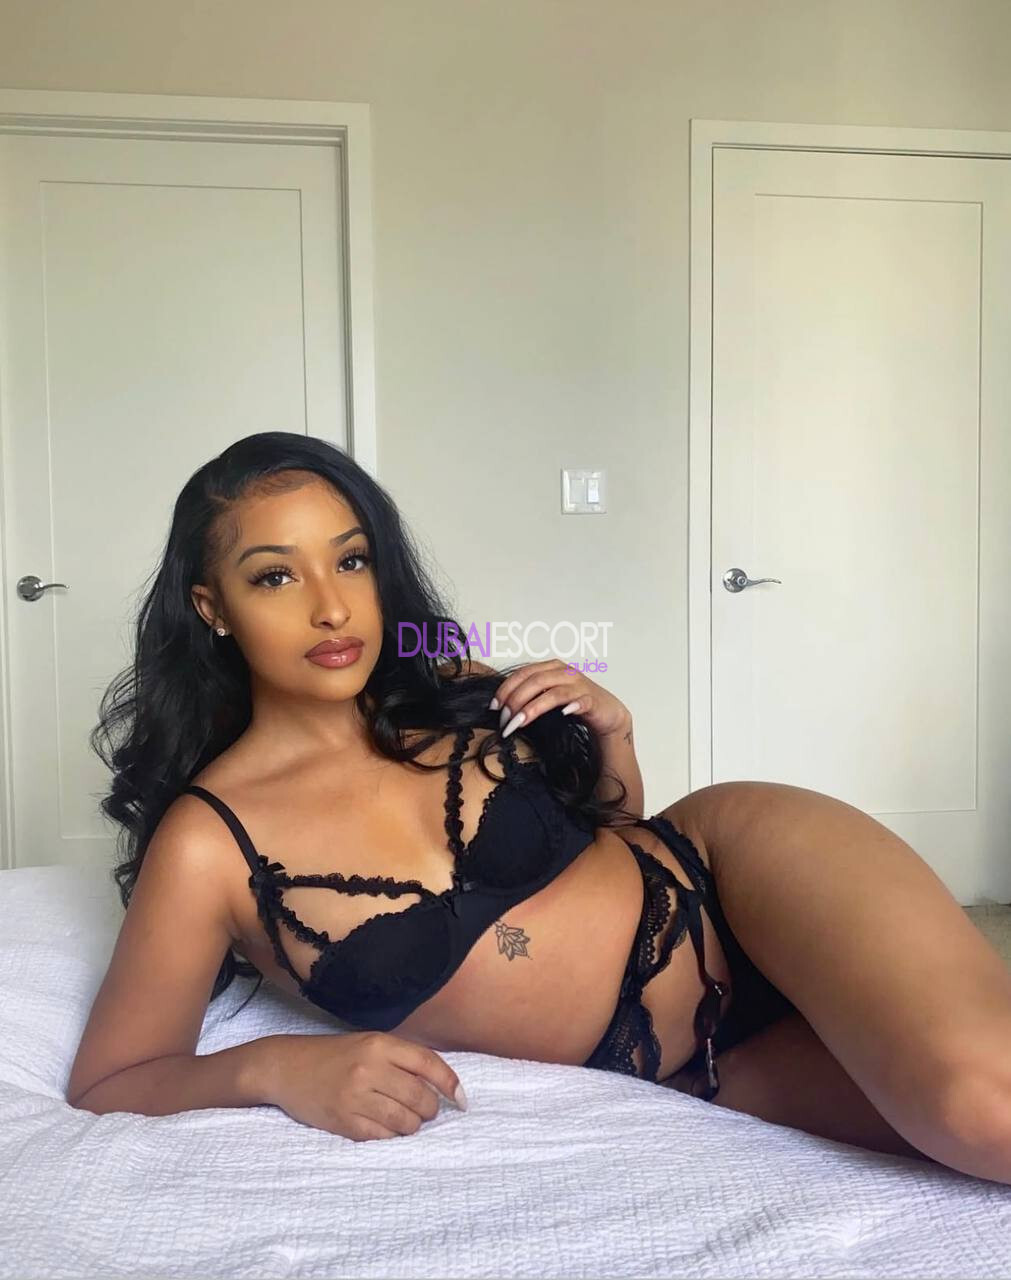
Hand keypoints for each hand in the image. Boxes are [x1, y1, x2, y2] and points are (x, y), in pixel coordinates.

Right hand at [263, 1031, 467, 1140]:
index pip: (429, 1064)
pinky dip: (391, 1136)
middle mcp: (369, 1068)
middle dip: (429, 1110)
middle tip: (422, 1111)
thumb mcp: (368, 1043)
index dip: (451, 1084)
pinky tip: (384, 1127)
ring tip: (403, 1120)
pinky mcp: (343, 1122)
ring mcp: (355, 1096)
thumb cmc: (334, 1055)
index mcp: (379, 1044)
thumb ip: (401, 1058)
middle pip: (421, 1098)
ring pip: (406, 1122)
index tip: (463, 1100)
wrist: (287, 1067)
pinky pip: (383, 1137)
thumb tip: (441, 1085)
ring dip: (412, 1126)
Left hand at [489, 659, 630, 740]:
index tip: (493, 707)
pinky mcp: (592, 700)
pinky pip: (580, 701)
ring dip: (533, 708)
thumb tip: (500, 708)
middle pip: (534, 681)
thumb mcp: (547, 697)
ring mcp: (579, 685)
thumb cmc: (573, 705)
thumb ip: (529, 696)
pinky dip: (570, 706)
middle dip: (515, 701)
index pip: (522, 673)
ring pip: (552, 692)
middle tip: (504, 721)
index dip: (505, 689)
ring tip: (519, 723)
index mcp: (550, 668)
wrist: (606, 714)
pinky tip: (562, 714)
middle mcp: (564, 672)